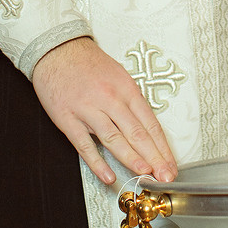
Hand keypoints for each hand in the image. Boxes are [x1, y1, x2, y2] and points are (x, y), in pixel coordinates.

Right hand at [32, 36, 176, 184]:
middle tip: (165, 176)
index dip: (162, 147)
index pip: (150, 124)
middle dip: (154, 157)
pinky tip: (108, 175)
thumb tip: (148, 128)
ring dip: (131, 158)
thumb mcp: (120, 76)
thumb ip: (132, 101)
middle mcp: (111, 100)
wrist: (58, 50)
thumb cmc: (90, 64)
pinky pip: (84, 145)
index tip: (170, 164)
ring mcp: (89, 110)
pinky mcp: (68, 119)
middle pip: (137, 133)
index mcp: (127, 90)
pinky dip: (97, 162)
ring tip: (145, 174)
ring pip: (114, 139)